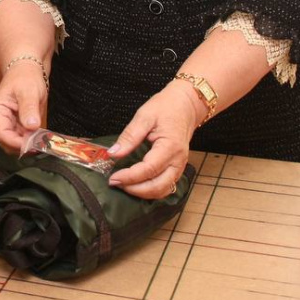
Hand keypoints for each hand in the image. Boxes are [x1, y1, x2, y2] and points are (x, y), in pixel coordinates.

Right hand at [0, 60, 46, 152]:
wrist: (28, 70)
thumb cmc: (25, 76)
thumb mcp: (29, 91)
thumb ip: (29, 109)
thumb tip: (31, 126)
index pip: (1, 134)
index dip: (16, 142)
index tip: (32, 144)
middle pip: (6, 143)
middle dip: (22, 146)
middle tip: (40, 143)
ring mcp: (7, 123)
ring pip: (14, 144)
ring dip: (27, 144)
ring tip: (41, 139)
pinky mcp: (16, 126)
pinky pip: (21, 139)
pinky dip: (30, 141)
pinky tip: (40, 136)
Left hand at [105, 81, 199, 198]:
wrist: (185, 106)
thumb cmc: (166, 108)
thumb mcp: (144, 116)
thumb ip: (129, 136)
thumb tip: (113, 153)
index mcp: (170, 147)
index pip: (148, 169)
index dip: (130, 177)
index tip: (113, 178)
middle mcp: (178, 161)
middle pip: (157, 186)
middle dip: (135, 189)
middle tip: (115, 183)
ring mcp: (180, 166)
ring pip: (163, 190)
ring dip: (143, 193)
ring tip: (124, 185)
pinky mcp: (177, 168)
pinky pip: (166, 186)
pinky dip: (151, 191)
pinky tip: (137, 186)